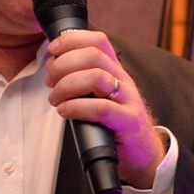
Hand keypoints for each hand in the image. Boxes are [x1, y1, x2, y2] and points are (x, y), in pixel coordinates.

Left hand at [44, 28, 166, 186]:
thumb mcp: (100, 96)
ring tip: (56, 99)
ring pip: (96, 77)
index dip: (71, 40)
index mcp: (115, 71)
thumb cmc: (115, 125)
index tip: (53, 51)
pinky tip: (65, 111)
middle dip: (63, 65)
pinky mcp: (128, 122)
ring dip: (66, 86)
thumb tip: (52, 70)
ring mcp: (128, 100)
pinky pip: (101, 108)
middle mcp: (123, 81)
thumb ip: (82, 81)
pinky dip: (76, 107)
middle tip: (50, 81)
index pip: (98, 41)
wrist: (143, 153)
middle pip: (93, 55)